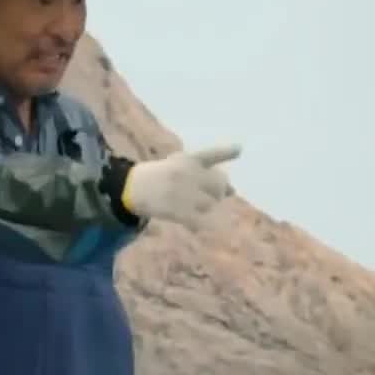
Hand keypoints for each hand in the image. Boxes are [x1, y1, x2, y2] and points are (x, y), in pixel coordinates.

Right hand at [120, 144, 240, 230]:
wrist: (134, 188)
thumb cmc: (163, 176)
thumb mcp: (179, 165)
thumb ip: (205, 173)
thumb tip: (233, 190)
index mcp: (188, 159)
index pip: (210, 155)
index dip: (226, 152)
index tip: (239, 149)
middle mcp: (186, 174)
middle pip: (219, 185)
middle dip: (218, 191)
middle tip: (208, 195)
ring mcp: (182, 192)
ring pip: (210, 204)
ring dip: (206, 206)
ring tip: (192, 204)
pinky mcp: (177, 210)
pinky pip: (200, 221)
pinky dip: (203, 225)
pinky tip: (198, 225)